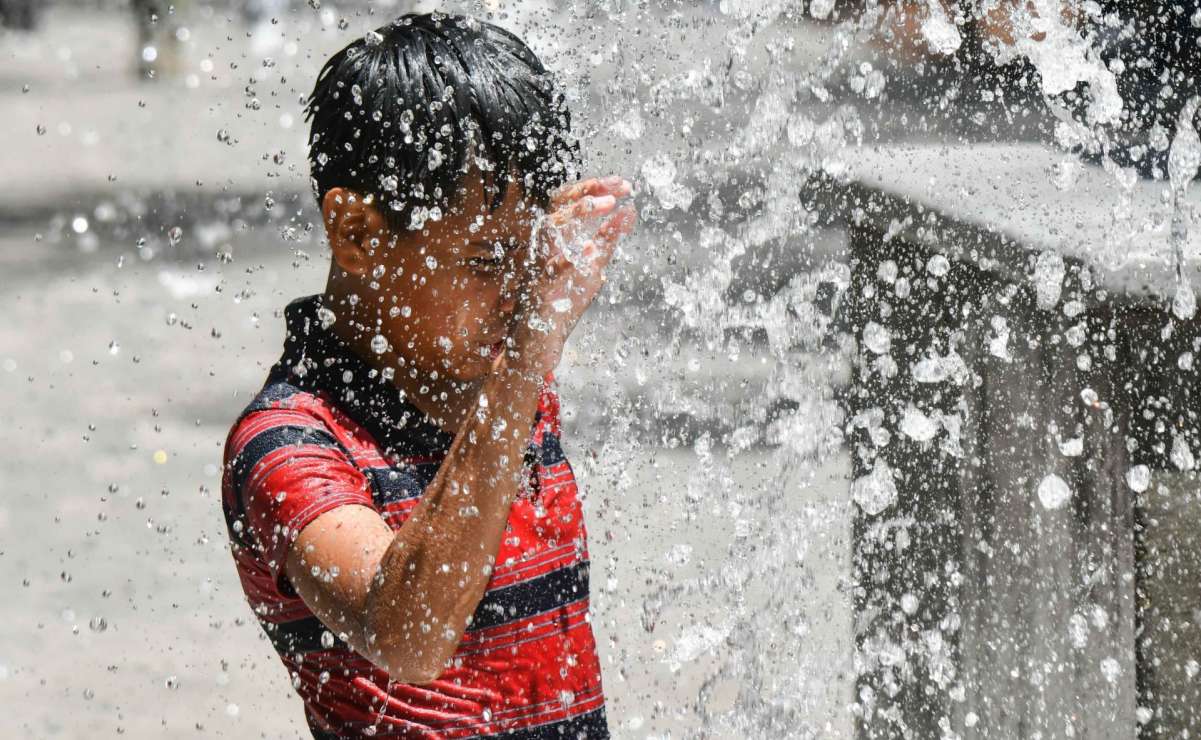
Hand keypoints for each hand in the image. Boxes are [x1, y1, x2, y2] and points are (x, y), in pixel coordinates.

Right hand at [501, 176, 636, 377]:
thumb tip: (629, 211)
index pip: (570, 202)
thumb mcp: (592, 266)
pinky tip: (589, 248)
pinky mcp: (536, 290)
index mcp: (555, 237)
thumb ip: (607, 240)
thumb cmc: (562, 301)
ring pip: (549, 230)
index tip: (623, 183)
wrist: (539, 341)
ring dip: (577, 214)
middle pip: (557, 206)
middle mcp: (542, 245)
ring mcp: (537, 266)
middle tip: (617, 187)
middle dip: (587, 192)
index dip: (595, 188)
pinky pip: (548, 270)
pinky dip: (568, 258)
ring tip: (606, 205)